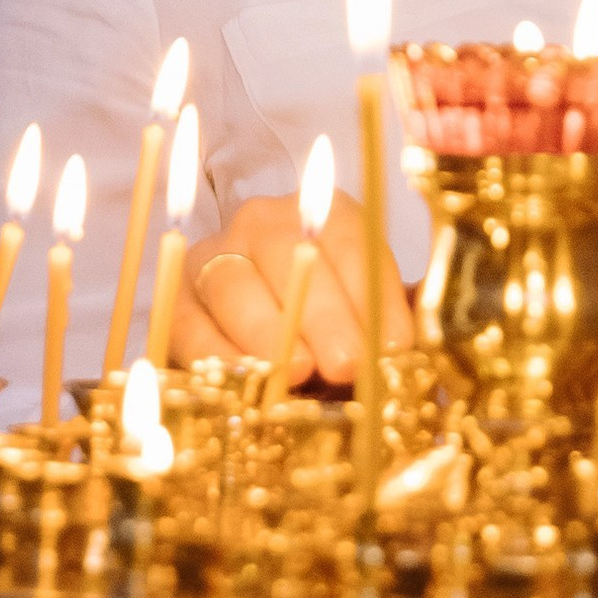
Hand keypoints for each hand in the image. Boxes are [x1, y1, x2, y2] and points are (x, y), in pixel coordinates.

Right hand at [174, 186, 414, 384]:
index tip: (395, 345)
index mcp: (324, 215)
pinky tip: (247, 383)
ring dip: (268, 333)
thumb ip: (392, 327)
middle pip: (289, 254)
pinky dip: (216, 355)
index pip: (350, 238)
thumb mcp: (367, 322)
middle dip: (324, 314)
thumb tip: (424, 348)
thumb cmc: (333, 334)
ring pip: (233, 283)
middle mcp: (264, 222)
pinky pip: (187, 322)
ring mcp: (211, 255)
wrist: (267, 347)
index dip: (373, 292)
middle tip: (348, 365)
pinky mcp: (174, 299)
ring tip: (297, 374)